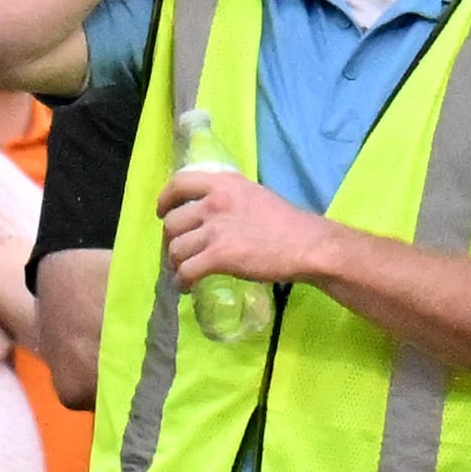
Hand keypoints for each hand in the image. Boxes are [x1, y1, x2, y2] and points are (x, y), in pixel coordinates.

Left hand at [160, 166, 329, 288]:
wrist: (307, 245)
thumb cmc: (286, 222)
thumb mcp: (254, 195)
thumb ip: (228, 196)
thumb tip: (207, 209)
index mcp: (223, 183)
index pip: (179, 184)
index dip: (165, 200)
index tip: (163, 212)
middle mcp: (214, 203)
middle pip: (172, 222)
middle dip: (172, 240)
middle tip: (181, 250)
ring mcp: (215, 230)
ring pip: (176, 249)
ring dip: (177, 263)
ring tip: (186, 271)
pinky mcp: (218, 256)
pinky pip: (186, 271)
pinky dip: (183, 282)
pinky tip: (188, 287)